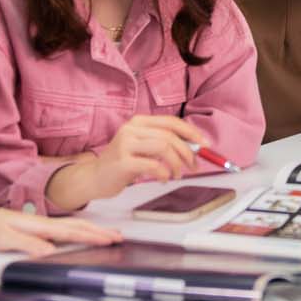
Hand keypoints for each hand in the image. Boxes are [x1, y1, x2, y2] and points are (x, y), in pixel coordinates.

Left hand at [0, 201, 121, 255]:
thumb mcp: (2, 238)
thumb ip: (26, 244)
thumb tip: (49, 252)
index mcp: (38, 226)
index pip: (71, 232)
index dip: (91, 236)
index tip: (110, 240)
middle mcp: (43, 224)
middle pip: (78, 226)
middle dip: (100, 231)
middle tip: (120, 237)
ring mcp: (41, 225)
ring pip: (73, 226)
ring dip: (93, 229)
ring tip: (109, 234)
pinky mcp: (37, 229)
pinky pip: (65, 230)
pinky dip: (80, 231)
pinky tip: (83, 235)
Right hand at [86, 114, 210, 199]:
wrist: (95, 177)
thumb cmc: (123, 163)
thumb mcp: (142, 148)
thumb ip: (163, 144)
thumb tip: (194, 147)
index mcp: (138, 122)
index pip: (171, 122)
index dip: (191, 133)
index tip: (205, 144)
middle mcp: (131, 129)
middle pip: (169, 136)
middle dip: (187, 152)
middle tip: (193, 166)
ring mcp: (125, 144)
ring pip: (163, 148)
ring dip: (176, 164)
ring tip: (176, 175)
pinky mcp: (123, 161)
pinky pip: (153, 165)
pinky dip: (164, 173)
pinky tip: (163, 179)